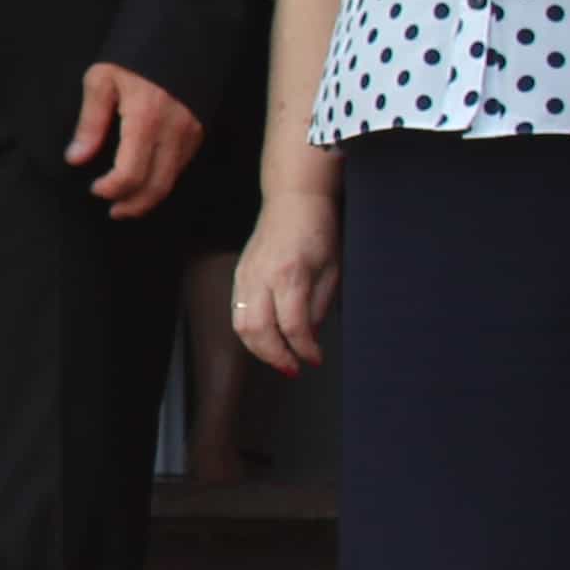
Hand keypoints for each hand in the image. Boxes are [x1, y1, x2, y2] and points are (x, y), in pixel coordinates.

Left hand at [67, 62, 202, 214]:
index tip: (95, 189)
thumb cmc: (135, 52)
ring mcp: (191, 132)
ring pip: (172, 180)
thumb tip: (75, 159)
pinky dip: (164, 180)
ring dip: (149, 197)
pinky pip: (182, 166)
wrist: (183, 28)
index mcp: (145, 119)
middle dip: (133, 205)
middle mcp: (173, 131)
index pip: (130, 174)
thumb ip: (90, 123)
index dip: (111, 190)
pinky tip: (147, 179)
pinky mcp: (200, 129)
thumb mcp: (102, 79)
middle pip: (156, 186)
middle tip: (113, 210)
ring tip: (126, 202)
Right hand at [233, 187, 340, 375]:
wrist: (293, 201)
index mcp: (290, 275)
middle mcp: (262, 277)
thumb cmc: (317, 231)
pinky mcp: (239, 276)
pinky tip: (266, 338)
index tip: (315, 359)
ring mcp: (245, 276)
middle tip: (293, 368)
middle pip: (259, 331)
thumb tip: (308, 337)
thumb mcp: (331, 272)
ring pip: (241, 326)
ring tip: (278, 358)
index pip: (292, 326)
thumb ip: (318, 307)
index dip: (305, 350)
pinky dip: (251, 332)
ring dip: (259, 349)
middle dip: (276, 356)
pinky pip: (238, 313)